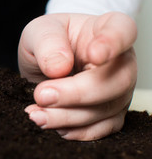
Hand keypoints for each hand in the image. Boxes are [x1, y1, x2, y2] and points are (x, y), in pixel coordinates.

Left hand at [18, 12, 136, 140]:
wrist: (46, 62)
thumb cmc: (49, 41)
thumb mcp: (39, 31)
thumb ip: (47, 42)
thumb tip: (59, 67)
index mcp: (108, 28)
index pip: (122, 31)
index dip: (112, 44)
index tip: (94, 54)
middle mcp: (121, 60)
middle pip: (116, 81)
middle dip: (76, 93)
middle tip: (41, 95)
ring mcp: (119, 89)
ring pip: (105, 109)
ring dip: (68, 116)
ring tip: (36, 115)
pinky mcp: (110, 113)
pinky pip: (101, 128)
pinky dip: (76, 131)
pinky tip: (53, 127)